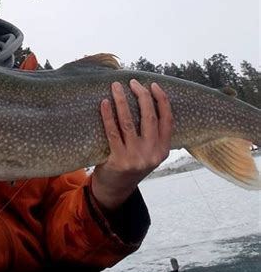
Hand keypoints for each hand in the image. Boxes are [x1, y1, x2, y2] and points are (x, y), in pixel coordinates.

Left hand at [91, 79, 172, 210]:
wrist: (116, 189)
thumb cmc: (131, 162)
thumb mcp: (149, 152)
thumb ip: (151, 133)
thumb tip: (146, 98)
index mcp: (163, 150)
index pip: (168, 120)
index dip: (162, 100)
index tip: (154, 85)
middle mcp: (152, 154)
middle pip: (149, 117)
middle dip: (142, 95)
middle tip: (133, 82)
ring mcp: (135, 158)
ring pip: (128, 122)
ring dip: (121, 101)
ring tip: (116, 86)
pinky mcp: (118, 160)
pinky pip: (112, 132)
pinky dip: (108, 115)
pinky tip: (104, 103)